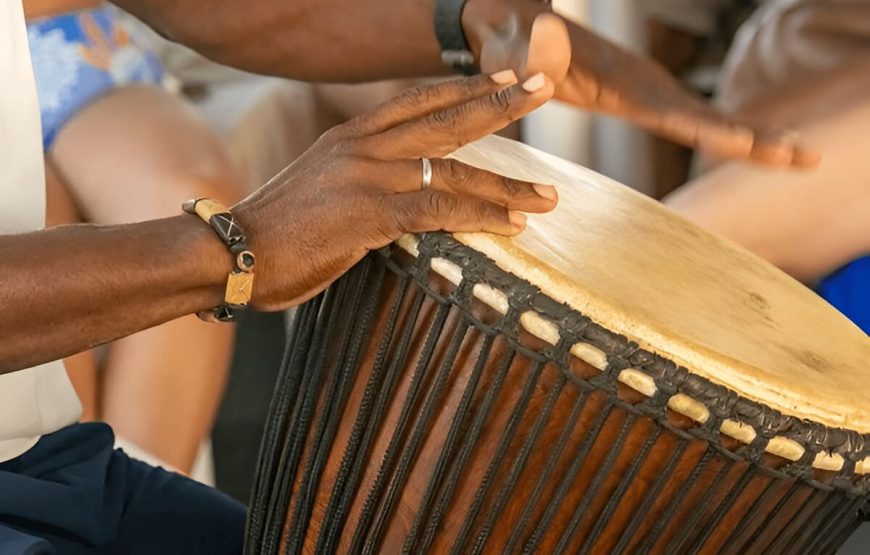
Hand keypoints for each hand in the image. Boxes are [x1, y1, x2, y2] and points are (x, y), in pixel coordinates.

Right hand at [234, 72, 557, 310]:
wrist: (232, 252)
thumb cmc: (278, 230)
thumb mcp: (324, 188)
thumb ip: (364, 181)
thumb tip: (403, 196)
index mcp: (352, 135)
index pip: (418, 102)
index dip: (463, 91)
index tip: (502, 83)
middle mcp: (363, 145)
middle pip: (445, 119)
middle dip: (498, 105)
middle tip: (542, 90)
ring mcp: (367, 175)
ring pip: (453, 172)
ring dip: (506, 186)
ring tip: (546, 197)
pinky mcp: (369, 212)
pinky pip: (439, 211)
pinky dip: (480, 218)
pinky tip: (511, 225)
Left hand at [462, 0, 819, 167]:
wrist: (516, 26)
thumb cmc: (511, 41)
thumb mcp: (514, 46)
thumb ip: (531, 48)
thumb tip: (547, 32)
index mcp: (618, 81)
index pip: (670, 111)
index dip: (706, 129)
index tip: (742, 144)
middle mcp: (642, 84)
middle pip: (706, 116)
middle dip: (753, 137)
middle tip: (803, 156)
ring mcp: (646, 89)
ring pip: (707, 118)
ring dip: (753, 138)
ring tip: (800, 157)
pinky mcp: (642, 97)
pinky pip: (691, 120)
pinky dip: (726, 134)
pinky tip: (752, 147)